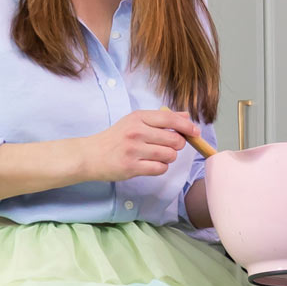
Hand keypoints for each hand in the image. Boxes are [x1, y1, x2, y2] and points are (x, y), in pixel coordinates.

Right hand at [81, 109, 207, 182]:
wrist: (91, 155)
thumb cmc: (116, 138)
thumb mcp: (135, 121)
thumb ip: (162, 119)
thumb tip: (187, 117)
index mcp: (138, 117)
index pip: (170, 119)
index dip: (187, 127)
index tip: (195, 132)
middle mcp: (136, 132)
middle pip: (174, 139)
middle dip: (177, 145)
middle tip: (169, 146)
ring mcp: (134, 150)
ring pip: (169, 155)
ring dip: (168, 157)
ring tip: (157, 155)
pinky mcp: (132, 167)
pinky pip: (160, 169)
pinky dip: (160, 168)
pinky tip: (151, 164)